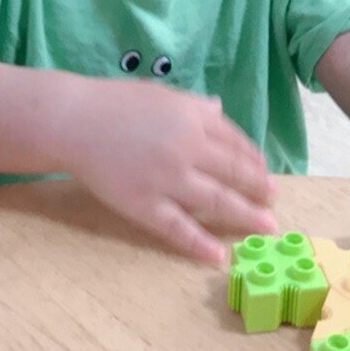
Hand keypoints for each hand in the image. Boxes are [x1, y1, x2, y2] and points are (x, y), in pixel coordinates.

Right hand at [59, 79, 276, 264]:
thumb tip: (220, 109)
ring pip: (216, 201)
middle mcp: (188, 148)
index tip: (265, 173)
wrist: (74, 121)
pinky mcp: (145, 206)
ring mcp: (167, 180)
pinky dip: (199, 244)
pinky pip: (178, 229)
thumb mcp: (162, 94)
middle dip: (258, 188)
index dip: (254, 160)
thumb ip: (194, 105)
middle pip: (233, 173)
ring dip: (245, 215)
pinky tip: (218, 255)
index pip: (235, 143)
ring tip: (265, 227)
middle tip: (275, 201)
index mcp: (194, 118)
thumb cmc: (116, 104)